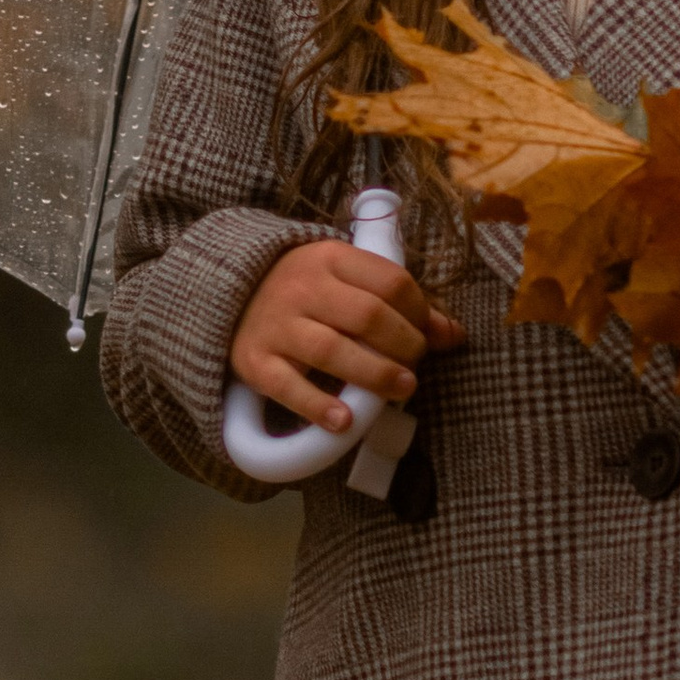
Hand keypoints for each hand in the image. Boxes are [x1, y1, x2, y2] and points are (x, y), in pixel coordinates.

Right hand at [230, 239, 463, 433]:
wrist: (226, 293)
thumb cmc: (305, 291)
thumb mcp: (346, 280)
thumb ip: (398, 302)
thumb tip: (454, 334)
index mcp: (330, 258)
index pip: (390, 281)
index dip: (420, 311)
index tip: (428, 333)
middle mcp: (302, 288)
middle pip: (367, 316)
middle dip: (404, 344)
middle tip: (415, 365)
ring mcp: (276, 325)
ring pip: (332, 350)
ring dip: (375, 373)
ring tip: (403, 388)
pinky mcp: (255, 361)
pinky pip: (288, 387)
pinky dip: (317, 406)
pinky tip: (345, 421)